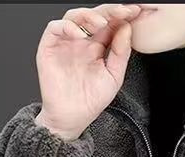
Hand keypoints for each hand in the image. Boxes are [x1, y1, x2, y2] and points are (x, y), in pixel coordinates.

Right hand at [35, 4, 143, 140]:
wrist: (72, 118)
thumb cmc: (90, 101)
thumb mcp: (114, 77)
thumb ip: (120, 53)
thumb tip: (126, 28)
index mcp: (97, 47)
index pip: (109, 24)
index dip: (121, 16)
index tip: (135, 13)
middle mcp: (81, 41)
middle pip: (94, 15)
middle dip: (109, 11)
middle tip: (123, 11)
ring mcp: (65, 43)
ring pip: (74, 16)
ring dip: (89, 15)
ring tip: (101, 23)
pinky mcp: (49, 47)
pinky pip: (55, 28)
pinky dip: (67, 27)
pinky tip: (80, 35)